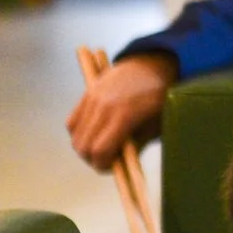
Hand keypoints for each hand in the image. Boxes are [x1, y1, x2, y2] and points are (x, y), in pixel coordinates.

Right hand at [66, 52, 177, 170]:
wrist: (154, 63)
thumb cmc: (161, 97)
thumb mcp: (156, 125)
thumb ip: (135, 146)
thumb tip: (119, 165)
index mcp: (124, 116)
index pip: (100, 151)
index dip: (103, 165)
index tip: (111, 168)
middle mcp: (103, 106)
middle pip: (83, 146)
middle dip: (93, 159)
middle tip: (106, 160)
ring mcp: (93, 98)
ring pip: (75, 135)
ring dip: (84, 146)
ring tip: (101, 146)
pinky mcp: (87, 92)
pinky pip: (72, 121)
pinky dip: (79, 132)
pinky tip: (93, 133)